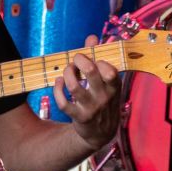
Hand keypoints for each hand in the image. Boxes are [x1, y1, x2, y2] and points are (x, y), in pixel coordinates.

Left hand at [53, 34, 120, 151]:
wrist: (101, 134)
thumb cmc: (103, 99)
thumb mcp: (107, 81)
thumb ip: (98, 57)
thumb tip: (92, 37)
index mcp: (114, 86)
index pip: (110, 70)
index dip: (99, 60)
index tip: (94, 58)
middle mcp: (104, 97)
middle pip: (91, 72)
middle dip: (80, 60)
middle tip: (76, 59)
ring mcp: (91, 108)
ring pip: (74, 86)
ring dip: (67, 74)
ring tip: (67, 70)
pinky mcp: (79, 117)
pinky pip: (63, 102)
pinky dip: (57, 89)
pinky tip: (59, 82)